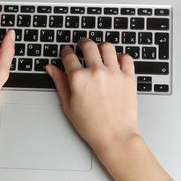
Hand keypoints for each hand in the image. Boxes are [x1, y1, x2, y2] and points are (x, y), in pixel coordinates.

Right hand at [46, 40, 170, 180]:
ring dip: (101, 47)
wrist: (115, 136)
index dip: (66, 51)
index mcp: (78, 79)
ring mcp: (114, 73)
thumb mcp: (68, 105)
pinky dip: (120, 57)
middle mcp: (96, 72)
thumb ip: (60, 83)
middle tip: (82, 45)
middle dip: (83, 44)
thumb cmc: (92, 125)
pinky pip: (126, 58)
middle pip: (88, 46)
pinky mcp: (129, 77)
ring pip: (107, 47)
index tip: (67, 51)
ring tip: (99, 52)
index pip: (69, 56)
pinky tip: (115, 62)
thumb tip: (51, 68)